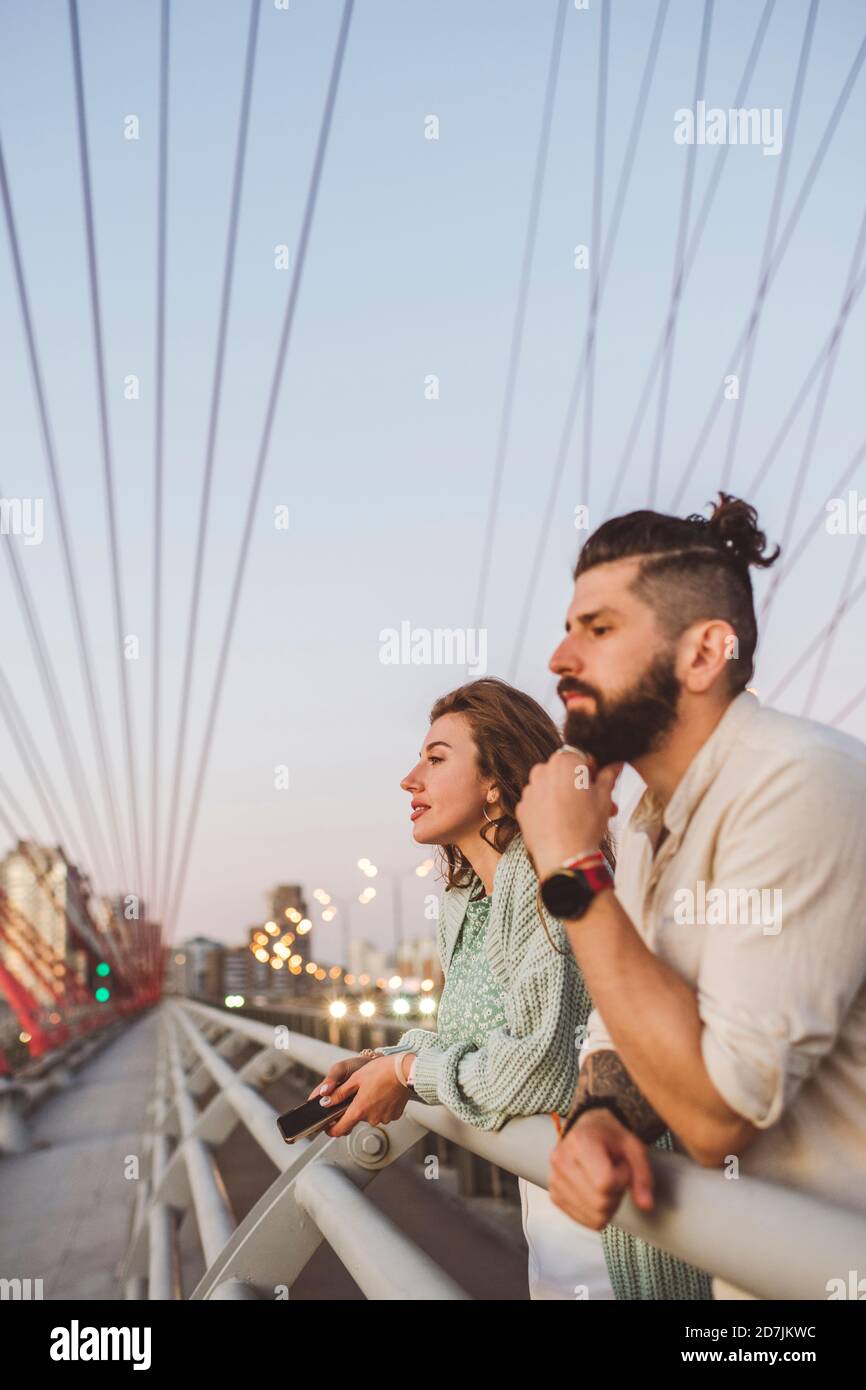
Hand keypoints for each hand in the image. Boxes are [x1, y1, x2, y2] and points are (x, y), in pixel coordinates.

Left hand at [319, 1054, 413, 1137]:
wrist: (406, 1070)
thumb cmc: (381, 1071)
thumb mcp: (356, 1079)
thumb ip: (339, 1093)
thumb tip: (325, 1103)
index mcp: (359, 1110)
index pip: (339, 1130)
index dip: (331, 1129)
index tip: (328, 1125)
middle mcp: (371, 1119)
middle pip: (356, 1119)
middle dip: (355, 1108)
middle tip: (359, 1091)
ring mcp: (384, 1118)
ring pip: (370, 1116)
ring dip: (369, 1106)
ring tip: (374, 1089)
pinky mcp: (394, 1115)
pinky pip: (382, 1113)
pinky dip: (380, 1106)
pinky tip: (383, 1093)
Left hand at [516, 751, 620, 880]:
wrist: (565, 857)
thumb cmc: (586, 824)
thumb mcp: (604, 797)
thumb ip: (609, 776)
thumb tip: (616, 765)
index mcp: (564, 762)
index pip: (581, 757)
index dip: (592, 771)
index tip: (597, 785)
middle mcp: (542, 771)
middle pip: (563, 772)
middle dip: (578, 785)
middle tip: (592, 803)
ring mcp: (529, 790)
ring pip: (550, 787)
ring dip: (562, 796)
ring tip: (578, 816)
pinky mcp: (522, 808)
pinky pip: (538, 803)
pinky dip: (548, 809)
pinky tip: (560, 824)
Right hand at [548, 1108, 654, 1228]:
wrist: (586, 1130)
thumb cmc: (610, 1137)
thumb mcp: (633, 1147)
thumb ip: (643, 1176)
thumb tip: (647, 1206)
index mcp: (580, 1142)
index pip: (605, 1183)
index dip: (622, 1179)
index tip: (622, 1165)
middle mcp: (561, 1161)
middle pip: (600, 1204)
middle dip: (617, 1194)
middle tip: (615, 1174)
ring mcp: (554, 1180)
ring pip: (595, 1217)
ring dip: (608, 1204)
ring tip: (604, 1182)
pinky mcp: (554, 1196)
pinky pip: (586, 1221)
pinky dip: (597, 1212)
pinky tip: (595, 1191)